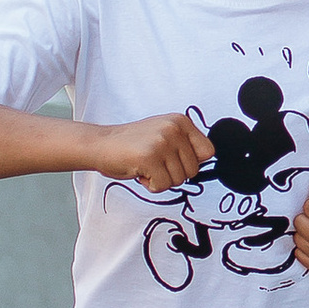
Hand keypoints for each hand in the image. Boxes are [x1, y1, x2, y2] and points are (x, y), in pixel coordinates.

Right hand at [88, 111, 212, 193]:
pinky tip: (139, 171)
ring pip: (179, 180)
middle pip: (194, 170)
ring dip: (161, 179)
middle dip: (174, 174)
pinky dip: (150, 185)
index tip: (173, 160)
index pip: (208, 152)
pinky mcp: (150, 157)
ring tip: (145, 165)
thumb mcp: (164, 134)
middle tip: (155, 163)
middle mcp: (174, 128)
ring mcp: (162, 142)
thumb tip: (206, 161)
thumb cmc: (132, 144)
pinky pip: (162, 186)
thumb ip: (185, 144)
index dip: (191, 162)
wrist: (100, 144)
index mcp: (181, 121)